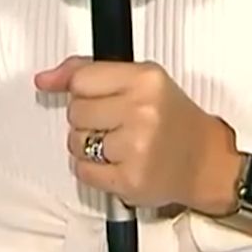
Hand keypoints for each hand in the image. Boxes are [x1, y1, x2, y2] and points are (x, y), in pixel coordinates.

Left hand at [34, 56, 239, 213]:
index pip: (81, 79)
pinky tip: (116, 163)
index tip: (90, 97)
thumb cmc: (172, 120)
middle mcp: (142, 111)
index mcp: (146, 79)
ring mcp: (136, 147)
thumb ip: (89, 72)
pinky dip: (92, 170)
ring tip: (116, 145)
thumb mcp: (140, 81)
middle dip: (87, 119)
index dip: (81, 90)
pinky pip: (82, 172)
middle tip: (113, 123)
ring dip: (87, 146)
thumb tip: (44, 78)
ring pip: (75, 142)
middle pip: (75, 112)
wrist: (206, 162)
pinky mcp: (129, 180)